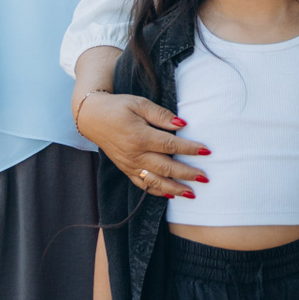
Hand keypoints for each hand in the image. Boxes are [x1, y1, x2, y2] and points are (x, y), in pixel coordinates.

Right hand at [74, 91, 207, 198]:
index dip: (189, 149)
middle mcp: (134, 154)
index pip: (170, 145)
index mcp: (139, 137)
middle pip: (165, 167)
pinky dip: (157, 191)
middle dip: (187, 174)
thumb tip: (182, 124)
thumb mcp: (139, 104)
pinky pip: (142, 185)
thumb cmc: (118, 107)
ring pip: (155, 181)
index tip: (206, 151)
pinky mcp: (125, 169)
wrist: (92, 117)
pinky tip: (170, 195)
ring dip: (174, 188)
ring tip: (191, 193)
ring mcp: (129, 164)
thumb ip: (161, 115)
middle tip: (205, 177)